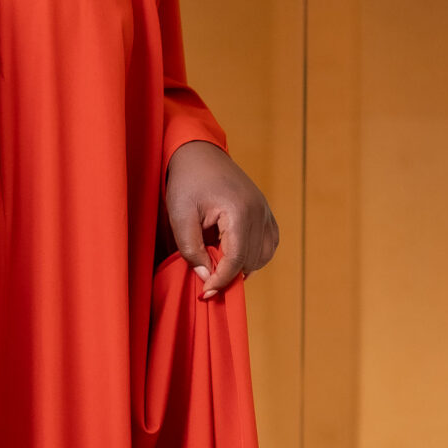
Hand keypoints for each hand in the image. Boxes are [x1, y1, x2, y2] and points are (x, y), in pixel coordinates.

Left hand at [165, 140, 278, 300]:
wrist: (199, 154)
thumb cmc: (187, 182)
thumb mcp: (180, 216)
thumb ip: (192, 249)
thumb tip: (207, 276)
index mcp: (239, 211)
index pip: (236, 259)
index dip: (221, 281)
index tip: (205, 294)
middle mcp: (259, 212)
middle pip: (251, 261)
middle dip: (228, 275)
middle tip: (205, 280)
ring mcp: (266, 211)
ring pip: (262, 256)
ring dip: (241, 267)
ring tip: (217, 264)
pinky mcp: (266, 212)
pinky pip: (268, 244)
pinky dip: (253, 256)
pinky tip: (232, 254)